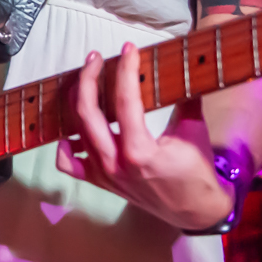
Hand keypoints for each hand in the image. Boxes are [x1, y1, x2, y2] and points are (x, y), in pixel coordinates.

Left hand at [56, 43, 233, 230]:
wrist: (195, 211)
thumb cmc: (197, 172)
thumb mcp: (194, 130)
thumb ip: (185, 98)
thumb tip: (183, 66)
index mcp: (140, 151)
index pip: (125, 101)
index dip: (125, 70)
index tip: (128, 49)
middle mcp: (116, 164)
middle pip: (87, 113)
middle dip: (88, 79)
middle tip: (95, 58)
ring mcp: (105, 175)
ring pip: (76, 132)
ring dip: (77, 102)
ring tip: (85, 80)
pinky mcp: (102, 182)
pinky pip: (70, 165)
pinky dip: (65, 145)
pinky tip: (72, 128)